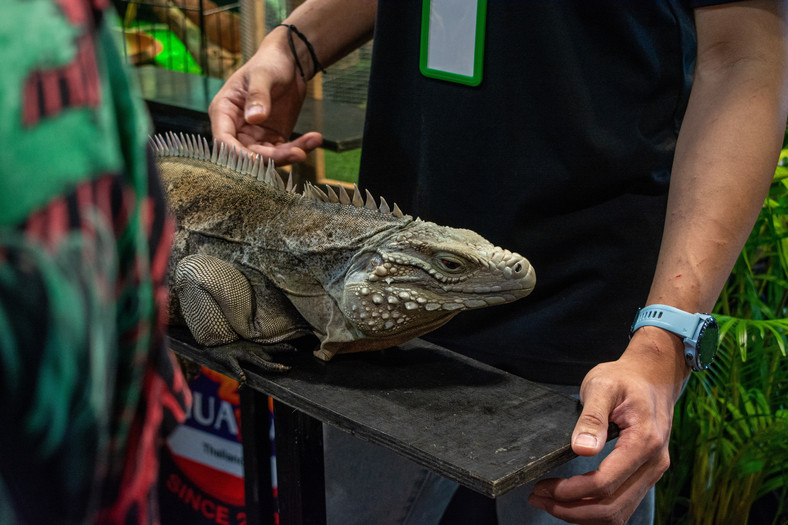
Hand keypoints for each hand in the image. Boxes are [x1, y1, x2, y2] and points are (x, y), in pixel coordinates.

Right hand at [209, 28, 322, 164]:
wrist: (290, 63)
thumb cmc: (269, 62)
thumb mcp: (263, 75)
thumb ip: (257, 95)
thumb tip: (254, 118)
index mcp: (224, 111)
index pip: (223, 140)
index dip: (236, 154)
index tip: (256, 160)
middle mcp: (237, 128)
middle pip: (247, 154)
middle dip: (271, 158)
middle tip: (296, 153)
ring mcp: (255, 136)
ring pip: (267, 157)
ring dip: (288, 155)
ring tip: (310, 144)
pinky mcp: (274, 139)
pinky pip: (284, 151)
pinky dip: (299, 148)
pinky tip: (314, 139)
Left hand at [528, 327, 687, 523]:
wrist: (653, 376)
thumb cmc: (624, 378)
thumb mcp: (602, 386)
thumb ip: (592, 418)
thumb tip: (582, 449)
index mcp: (643, 441)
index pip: (605, 482)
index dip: (572, 491)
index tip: (544, 487)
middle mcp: (653, 463)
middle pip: (612, 507)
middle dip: (572, 510)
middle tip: (539, 498)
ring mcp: (652, 471)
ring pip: (619, 512)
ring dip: (582, 514)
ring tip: (550, 502)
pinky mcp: (645, 473)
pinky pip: (623, 504)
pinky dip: (596, 510)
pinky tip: (572, 501)